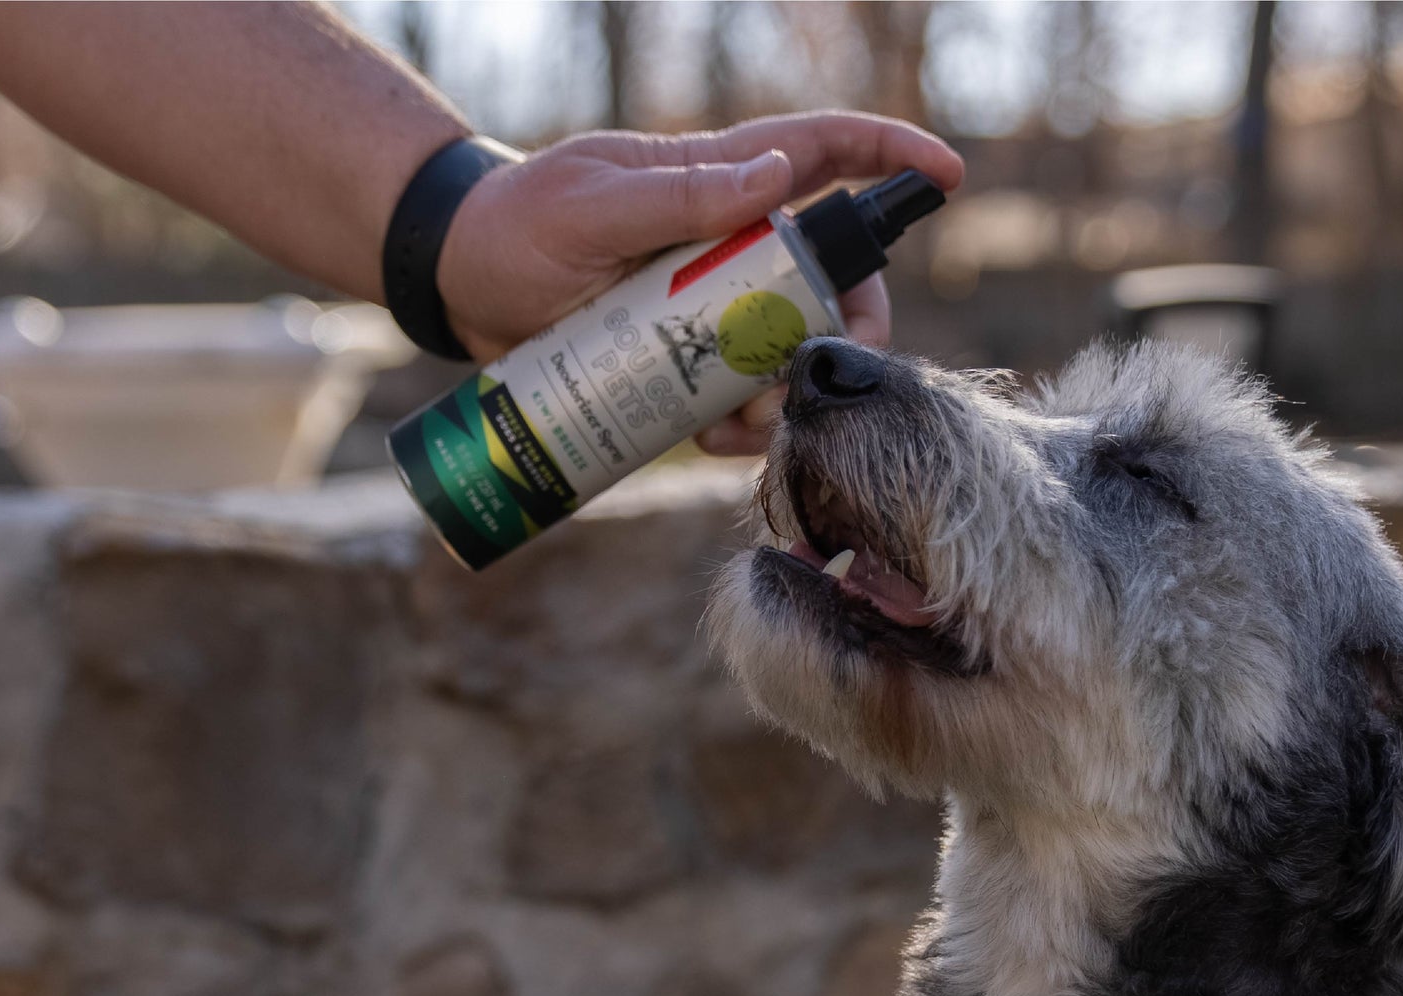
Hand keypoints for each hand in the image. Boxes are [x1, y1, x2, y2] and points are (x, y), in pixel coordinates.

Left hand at [433, 112, 963, 454]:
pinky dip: (747, 427)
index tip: (948, 175)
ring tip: (747, 423)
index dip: (890, 154)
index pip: (823, 149)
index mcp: (717, 181)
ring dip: (791, 392)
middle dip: (850, 327)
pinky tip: (717, 440)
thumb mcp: (588, 208)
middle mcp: (731, 240)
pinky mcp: (689, 357)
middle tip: (824, 372)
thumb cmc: (512, 227)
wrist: (454, 288)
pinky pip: (744, 396)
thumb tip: (776, 177)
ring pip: (795, 347)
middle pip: (832, 276)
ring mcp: (714, 302)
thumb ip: (678, 195)